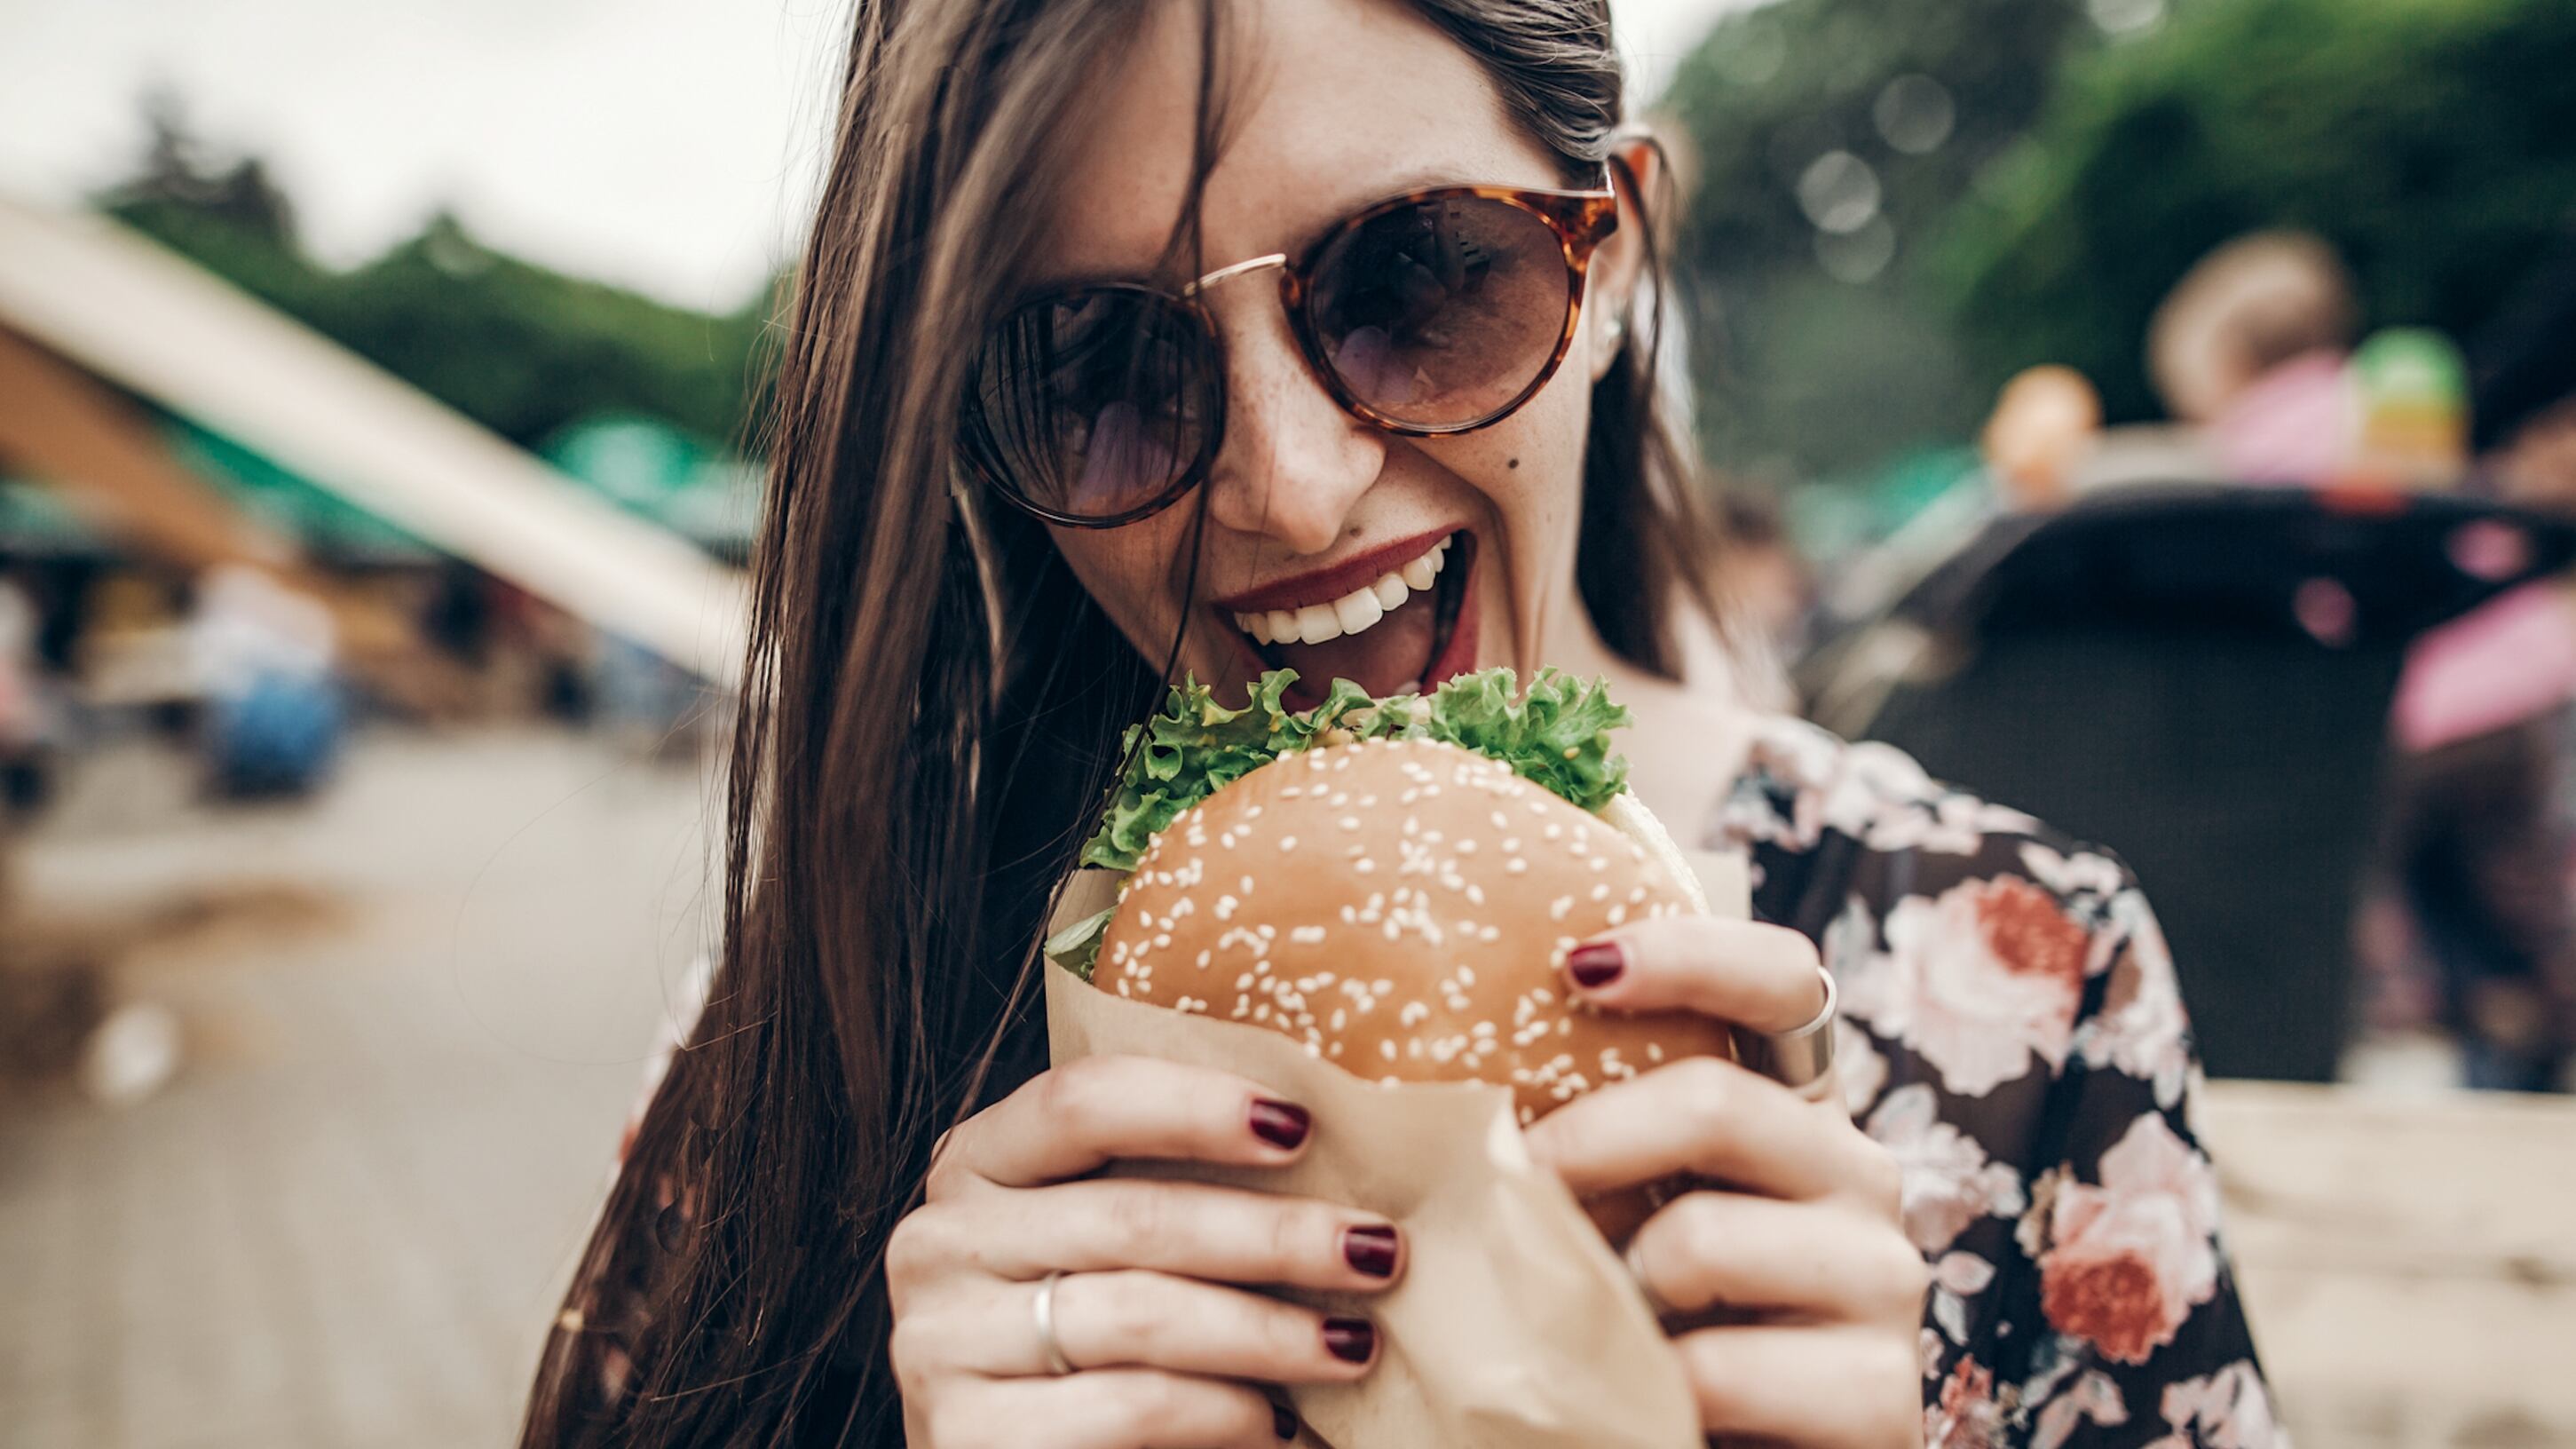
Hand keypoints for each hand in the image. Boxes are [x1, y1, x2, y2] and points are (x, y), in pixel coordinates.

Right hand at [888, 1056, 1404, 1447]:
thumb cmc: (1089, 1334)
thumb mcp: (1107, 1242)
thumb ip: (1170, 1187)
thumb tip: (1317, 1139)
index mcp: (976, 1163)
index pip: (1080, 1101)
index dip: (1195, 1105)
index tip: (1301, 1124)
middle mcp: (939, 1242)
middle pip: (1131, 1218)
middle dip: (1273, 1235)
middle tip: (1376, 1249)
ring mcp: (941, 1342)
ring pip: (1140, 1316)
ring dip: (1268, 1333)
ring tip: (1353, 1345)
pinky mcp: (968, 1434)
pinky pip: (1129, 1407)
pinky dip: (1223, 1414)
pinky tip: (1281, 1423)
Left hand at [1528, 917, 1926, 1447]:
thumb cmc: (1639, 1332)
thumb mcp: (1604, 1222)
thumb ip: (1566, 1152)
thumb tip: (1425, 1109)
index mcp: (1790, 1113)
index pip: (1784, 983)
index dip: (1693, 952)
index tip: (1577, 963)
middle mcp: (1852, 1176)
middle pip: (1720, 1103)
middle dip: (1583, 1142)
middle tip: (1503, 1186)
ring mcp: (1878, 1282)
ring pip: (1705, 1239)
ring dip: (1602, 1285)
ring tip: (1569, 1320)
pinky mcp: (1880, 1396)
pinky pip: (1719, 1369)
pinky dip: (1642, 1385)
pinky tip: (1628, 1398)